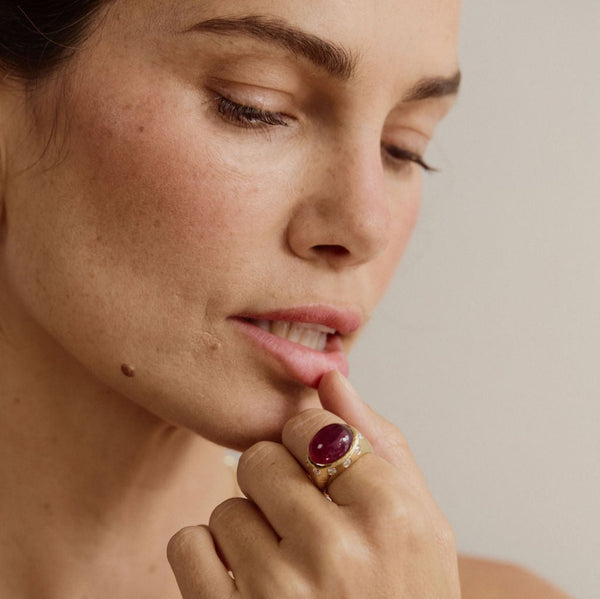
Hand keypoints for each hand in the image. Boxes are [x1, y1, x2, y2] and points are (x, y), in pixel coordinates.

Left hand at [168, 370, 460, 597]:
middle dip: (277, 481)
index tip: (317, 468)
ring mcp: (278, 592)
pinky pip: (189, 544)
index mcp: (387, 512)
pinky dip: (209, 557)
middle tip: (303, 522)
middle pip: (260, 457)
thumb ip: (378, 441)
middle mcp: (334, 550)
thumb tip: (331, 377)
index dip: (307, 442)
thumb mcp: (423, 520)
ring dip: (250, 526)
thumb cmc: (407, 597)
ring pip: (227, 503)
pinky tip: (247, 582)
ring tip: (286, 564)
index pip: (309, 425)